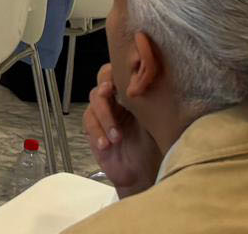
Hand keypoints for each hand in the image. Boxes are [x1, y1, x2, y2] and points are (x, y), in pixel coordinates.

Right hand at [83, 64, 161, 197]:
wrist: (145, 175)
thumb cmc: (156, 148)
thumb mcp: (159, 124)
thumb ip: (153, 104)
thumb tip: (157, 85)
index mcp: (133, 94)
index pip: (120, 73)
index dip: (116, 72)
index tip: (121, 80)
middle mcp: (117, 101)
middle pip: (102, 83)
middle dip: (104, 90)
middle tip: (108, 93)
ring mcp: (104, 115)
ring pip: (94, 104)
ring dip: (104, 118)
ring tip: (117, 137)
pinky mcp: (94, 131)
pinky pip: (89, 124)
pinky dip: (97, 133)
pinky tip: (106, 145)